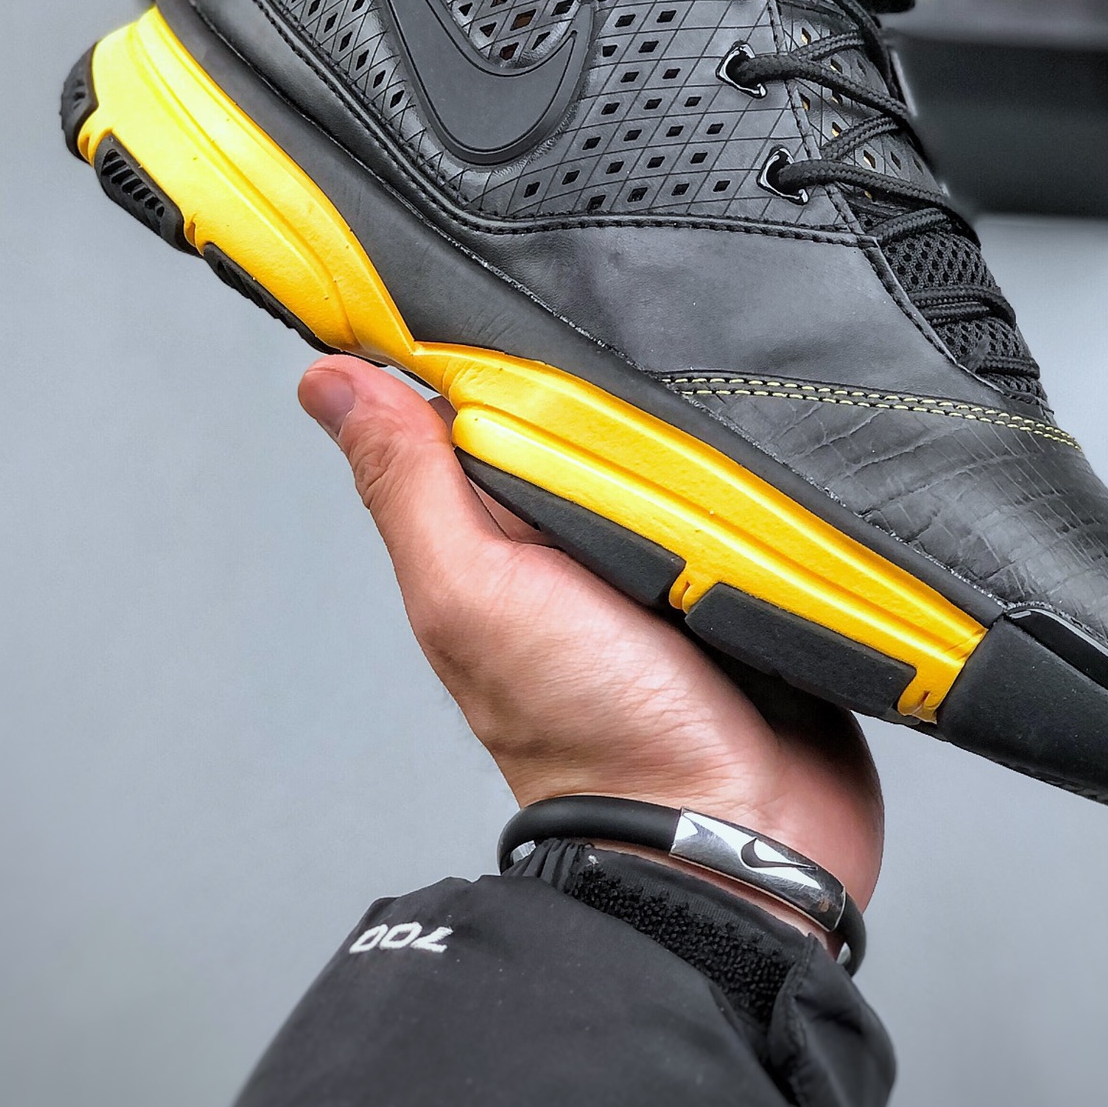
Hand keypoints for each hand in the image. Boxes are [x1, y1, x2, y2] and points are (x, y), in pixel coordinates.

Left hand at [299, 357, 883, 906]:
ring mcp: (674, 543)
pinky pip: (761, 475)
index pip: (480, 393)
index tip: (523, 270)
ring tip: (722, 374)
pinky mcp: (759, 558)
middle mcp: (579, 531)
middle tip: (648, 330)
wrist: (740, 836)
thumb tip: (327, 379)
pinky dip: (767, 451)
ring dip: (702, 402)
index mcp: (496, 531)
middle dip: (616, 359)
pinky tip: (780, 417)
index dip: (495, 331)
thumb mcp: (474, 596)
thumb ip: (409, 489)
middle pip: (590, 401)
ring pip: (681, 428)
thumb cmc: (595, 738)